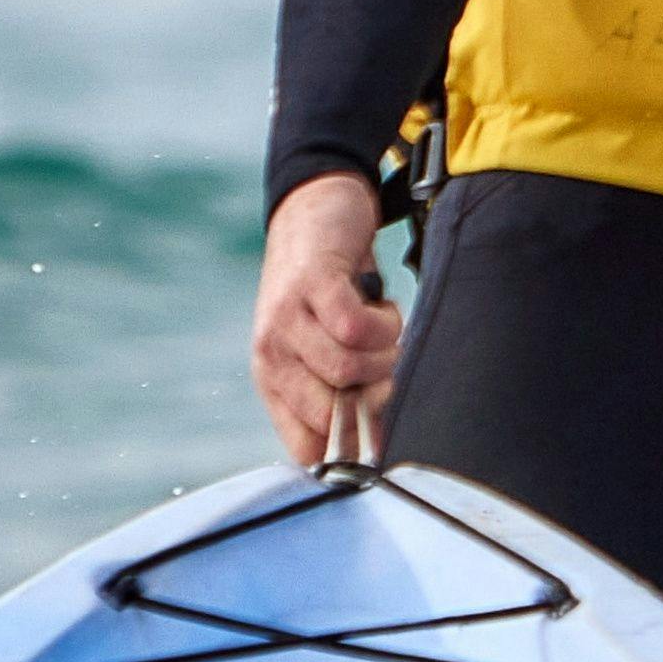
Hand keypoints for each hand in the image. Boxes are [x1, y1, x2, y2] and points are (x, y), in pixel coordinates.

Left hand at [250, 179, 401, 468]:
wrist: (316, 213)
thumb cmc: (333, 292)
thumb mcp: (329, 350)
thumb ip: (346, 397)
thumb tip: (381, 446)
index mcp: (275, 383)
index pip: (309, 448)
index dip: (355, 447)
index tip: (389, 430)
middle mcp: (272, 356)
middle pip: (335, 413)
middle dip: (380, 395)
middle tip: (390, 363)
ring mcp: (286, 319)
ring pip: (348, 370)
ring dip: (386, 354)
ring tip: (385, 329)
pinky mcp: (311, 284)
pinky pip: (354, 327)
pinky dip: (385, 324)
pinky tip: (384, 308)